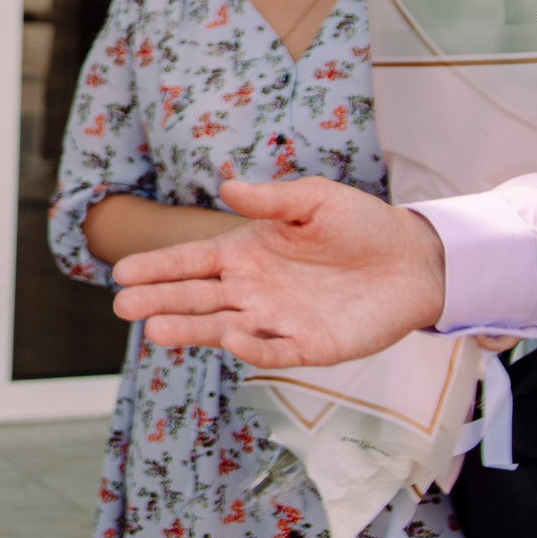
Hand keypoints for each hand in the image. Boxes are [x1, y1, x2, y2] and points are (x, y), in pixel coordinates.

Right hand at [109, 176, 447, 367]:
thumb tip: (226, 186)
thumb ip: (272, 199)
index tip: (121, 272)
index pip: (190, 261)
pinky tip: (231, 340)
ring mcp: (276, 320)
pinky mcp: (309, 347)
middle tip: (123, 306)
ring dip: (190, 331)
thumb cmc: (362, 225)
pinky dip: (252, 349)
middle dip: (158, 302)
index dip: (157, 266)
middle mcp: (252, 289)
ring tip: (155, 331)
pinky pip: (273, 351)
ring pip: (223, 328)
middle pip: (195, 298)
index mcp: (245, 252)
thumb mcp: (315, 200)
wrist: (415, 261)